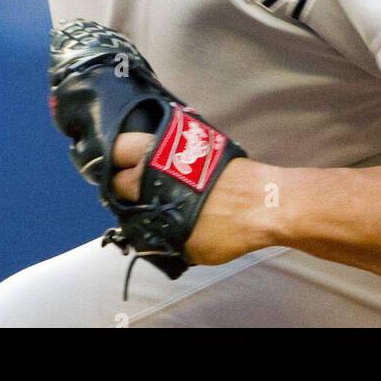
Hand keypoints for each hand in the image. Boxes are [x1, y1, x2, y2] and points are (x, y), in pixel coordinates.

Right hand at [111, 131, 273, 265]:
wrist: (266, 202)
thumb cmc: (225, 226)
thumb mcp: (185, 244)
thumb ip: (159, 235)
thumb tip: (147, 231)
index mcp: (150, 178)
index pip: (117, 182)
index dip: (115, 195)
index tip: (118, 202)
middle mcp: (160, 153)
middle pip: (122, 147)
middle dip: (116, 163)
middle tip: (124, 183)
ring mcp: (182, 140)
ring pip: (146, 140)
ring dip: (140, 154)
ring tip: (146, 175)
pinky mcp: (203, 136)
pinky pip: (172, 141)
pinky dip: (165, 152)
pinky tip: (173, 170)